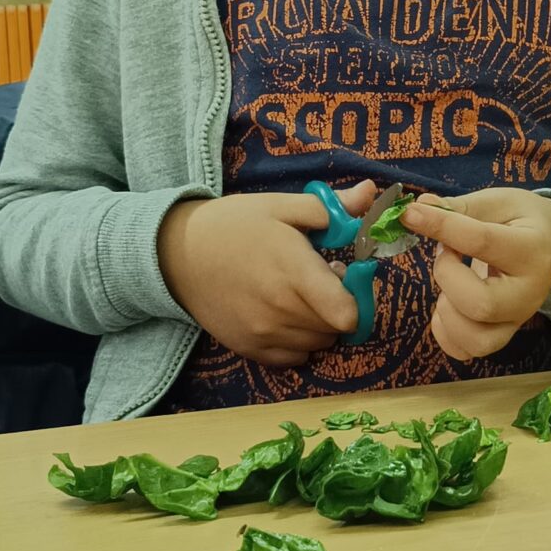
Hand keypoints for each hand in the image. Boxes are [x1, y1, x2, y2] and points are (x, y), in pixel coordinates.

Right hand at [157, 182, 375, 363]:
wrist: (178, 255)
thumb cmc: (234, 225)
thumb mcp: (281, 206)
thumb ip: (331, 208)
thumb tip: (372, 192)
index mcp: (293, 271)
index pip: (347, 313)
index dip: (359, 299)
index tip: (347, 278)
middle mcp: (281, 310)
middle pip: (337, 328)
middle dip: (340, 305)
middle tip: (321, 279)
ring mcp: (264, 334)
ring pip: (319, 343)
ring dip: (321, 323)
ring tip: (300, 294)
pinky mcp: (250, 350)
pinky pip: (296, 358)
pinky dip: (300, 341)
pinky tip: (285, 314)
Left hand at [403, 189, 550, 363]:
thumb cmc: (521, 222)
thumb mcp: (498, 203)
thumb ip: (459, 208)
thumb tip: (418, 208)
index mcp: (532, 251)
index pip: (482, 242)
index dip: (442, 226)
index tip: (412, 214)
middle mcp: (528, 294)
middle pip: (481, 305)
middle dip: (447, 276)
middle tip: (447, 254)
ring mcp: (517, 321)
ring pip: (475, 339)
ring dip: (447, 311)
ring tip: (450, 284)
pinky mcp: (502, 336)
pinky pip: (466, 351)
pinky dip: (445, 331)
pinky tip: (448, 304)